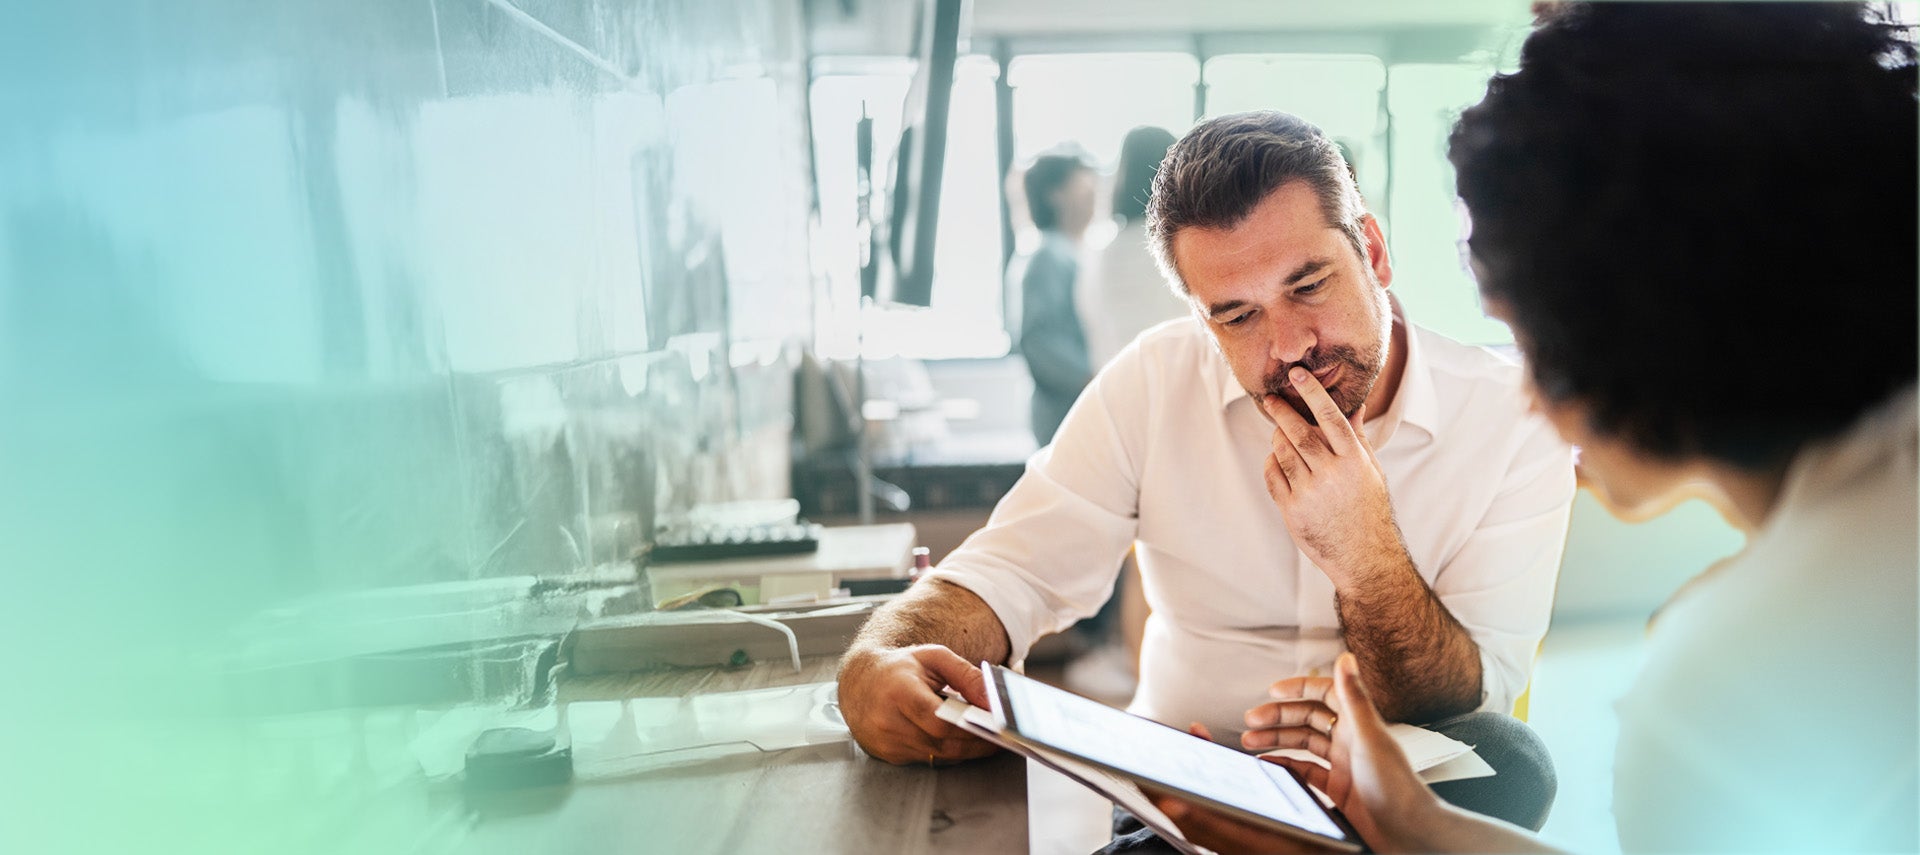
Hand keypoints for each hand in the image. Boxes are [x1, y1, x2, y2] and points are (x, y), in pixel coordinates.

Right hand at [836, 644, 999, 765]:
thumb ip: (966, 675)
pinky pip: (926, 759)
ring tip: (985, 738)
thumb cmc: (899, 668)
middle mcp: (888, 721)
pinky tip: (959, 741)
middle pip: (941, 743)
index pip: (938, 721)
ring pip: (936, 755)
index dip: (969, 728)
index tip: (995, 728)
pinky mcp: (888, 755)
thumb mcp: (934, 657)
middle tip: (999, 737)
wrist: (860, 681)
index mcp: (899, 692)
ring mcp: (886, 742)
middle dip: (974, 743)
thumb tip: (992, 700)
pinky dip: (946, 752)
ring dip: (964, 750)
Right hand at [1151, 655, 1439, 853]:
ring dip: (1276, 739)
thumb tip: (1346, 657)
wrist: (1408, 831)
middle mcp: (1350, 739)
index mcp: (1358, 722)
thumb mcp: (1369, 736)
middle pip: (1307, 718)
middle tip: (1251, 719)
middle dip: (1278, 717)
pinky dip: (1285, 765)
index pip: (1324, 693)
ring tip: (1249, 741)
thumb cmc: (1395, 786)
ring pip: (1303, 743)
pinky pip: (1305, 770)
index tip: (1273, 690)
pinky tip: (1269, 764)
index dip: (1299, 688)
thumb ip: (1354, 697)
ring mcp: (1343, 763)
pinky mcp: (1338, 787)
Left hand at [1260, 367, 1402, 581]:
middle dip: (1282, 412)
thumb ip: (1358, 438)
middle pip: (1299, 432)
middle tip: (1271, 399)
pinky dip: (1271, 463)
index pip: (1330, 417)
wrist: (1364, 556)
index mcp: (1354, 460)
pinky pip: (1273, 477)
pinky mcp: (1293, 511)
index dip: (1312, 392)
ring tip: (1278, 432)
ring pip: (1282, 453)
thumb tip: (1355, 406)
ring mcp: (1310, 493)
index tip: (1298, 374)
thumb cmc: (1369, 509)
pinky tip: (1276, 460)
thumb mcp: (1371, 471)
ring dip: (1277, 438)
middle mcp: (1332, 474)